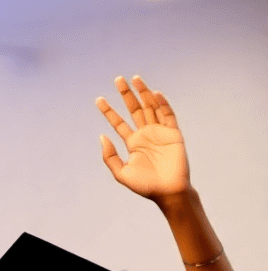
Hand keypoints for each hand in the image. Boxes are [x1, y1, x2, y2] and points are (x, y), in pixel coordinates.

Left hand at [96, 75, 189, 201]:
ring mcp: (160, 132)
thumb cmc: (145, 186)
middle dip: (126, 94)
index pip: (118, 123)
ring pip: (150, 107)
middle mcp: (145, 134)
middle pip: (134, 109)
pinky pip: (168, 115)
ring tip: (134, 79)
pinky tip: (154, 94)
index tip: (98, 99)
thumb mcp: (121, 173)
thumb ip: (110, 157)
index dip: (108, 111)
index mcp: (132, 143)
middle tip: (118, 79)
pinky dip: (162, 104)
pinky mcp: (173, 134)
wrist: (167, 192)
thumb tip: (102, 136)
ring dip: (143, 93)